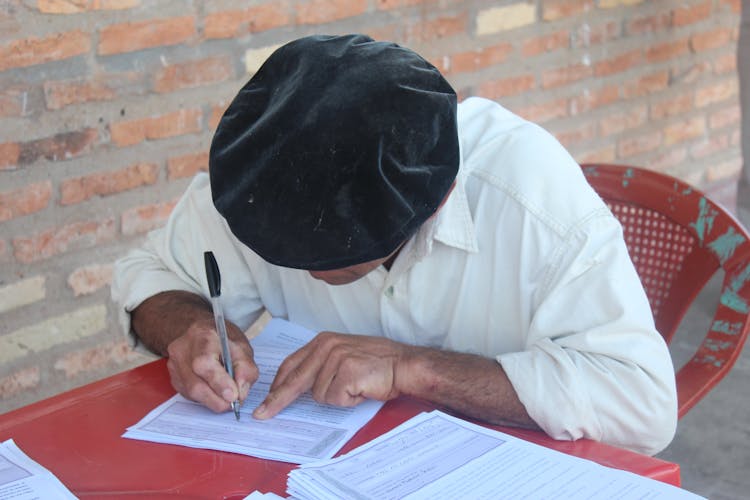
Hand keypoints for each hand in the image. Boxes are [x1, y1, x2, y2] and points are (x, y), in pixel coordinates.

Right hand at [166, 317, 258, 412]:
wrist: (205, 334)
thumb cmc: (225, 340)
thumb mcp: (243, 348)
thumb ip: (245, 369)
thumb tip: (240, 394)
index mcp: (202, 335)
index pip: (205, 362)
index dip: (219, 382)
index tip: (233, 396)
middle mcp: (183, 348)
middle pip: (195, 382)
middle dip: (217, 398)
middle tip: (233, 403)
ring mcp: (174, 364)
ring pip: (191, 392)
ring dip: (212, 400)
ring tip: (226, 398)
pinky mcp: (173, 377)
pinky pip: (188, 394)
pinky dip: (204, 398)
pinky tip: (213, 391)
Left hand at [253, 332, 408, 418]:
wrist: (404, 364)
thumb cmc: (377, 363)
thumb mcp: (343, 355)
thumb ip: (320, 365)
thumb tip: (298, 387)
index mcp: (322, 341)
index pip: (291, 364)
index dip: (277, 385)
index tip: (266, 401)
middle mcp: (326, 346)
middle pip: (294, 380)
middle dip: (277, 400)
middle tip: (262, 414)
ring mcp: (336, 358)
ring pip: (319, 395)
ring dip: (337, 397)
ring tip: (356, 387)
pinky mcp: (347, 372)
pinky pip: (336, 399)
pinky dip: (349, 400)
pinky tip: (361, 389)